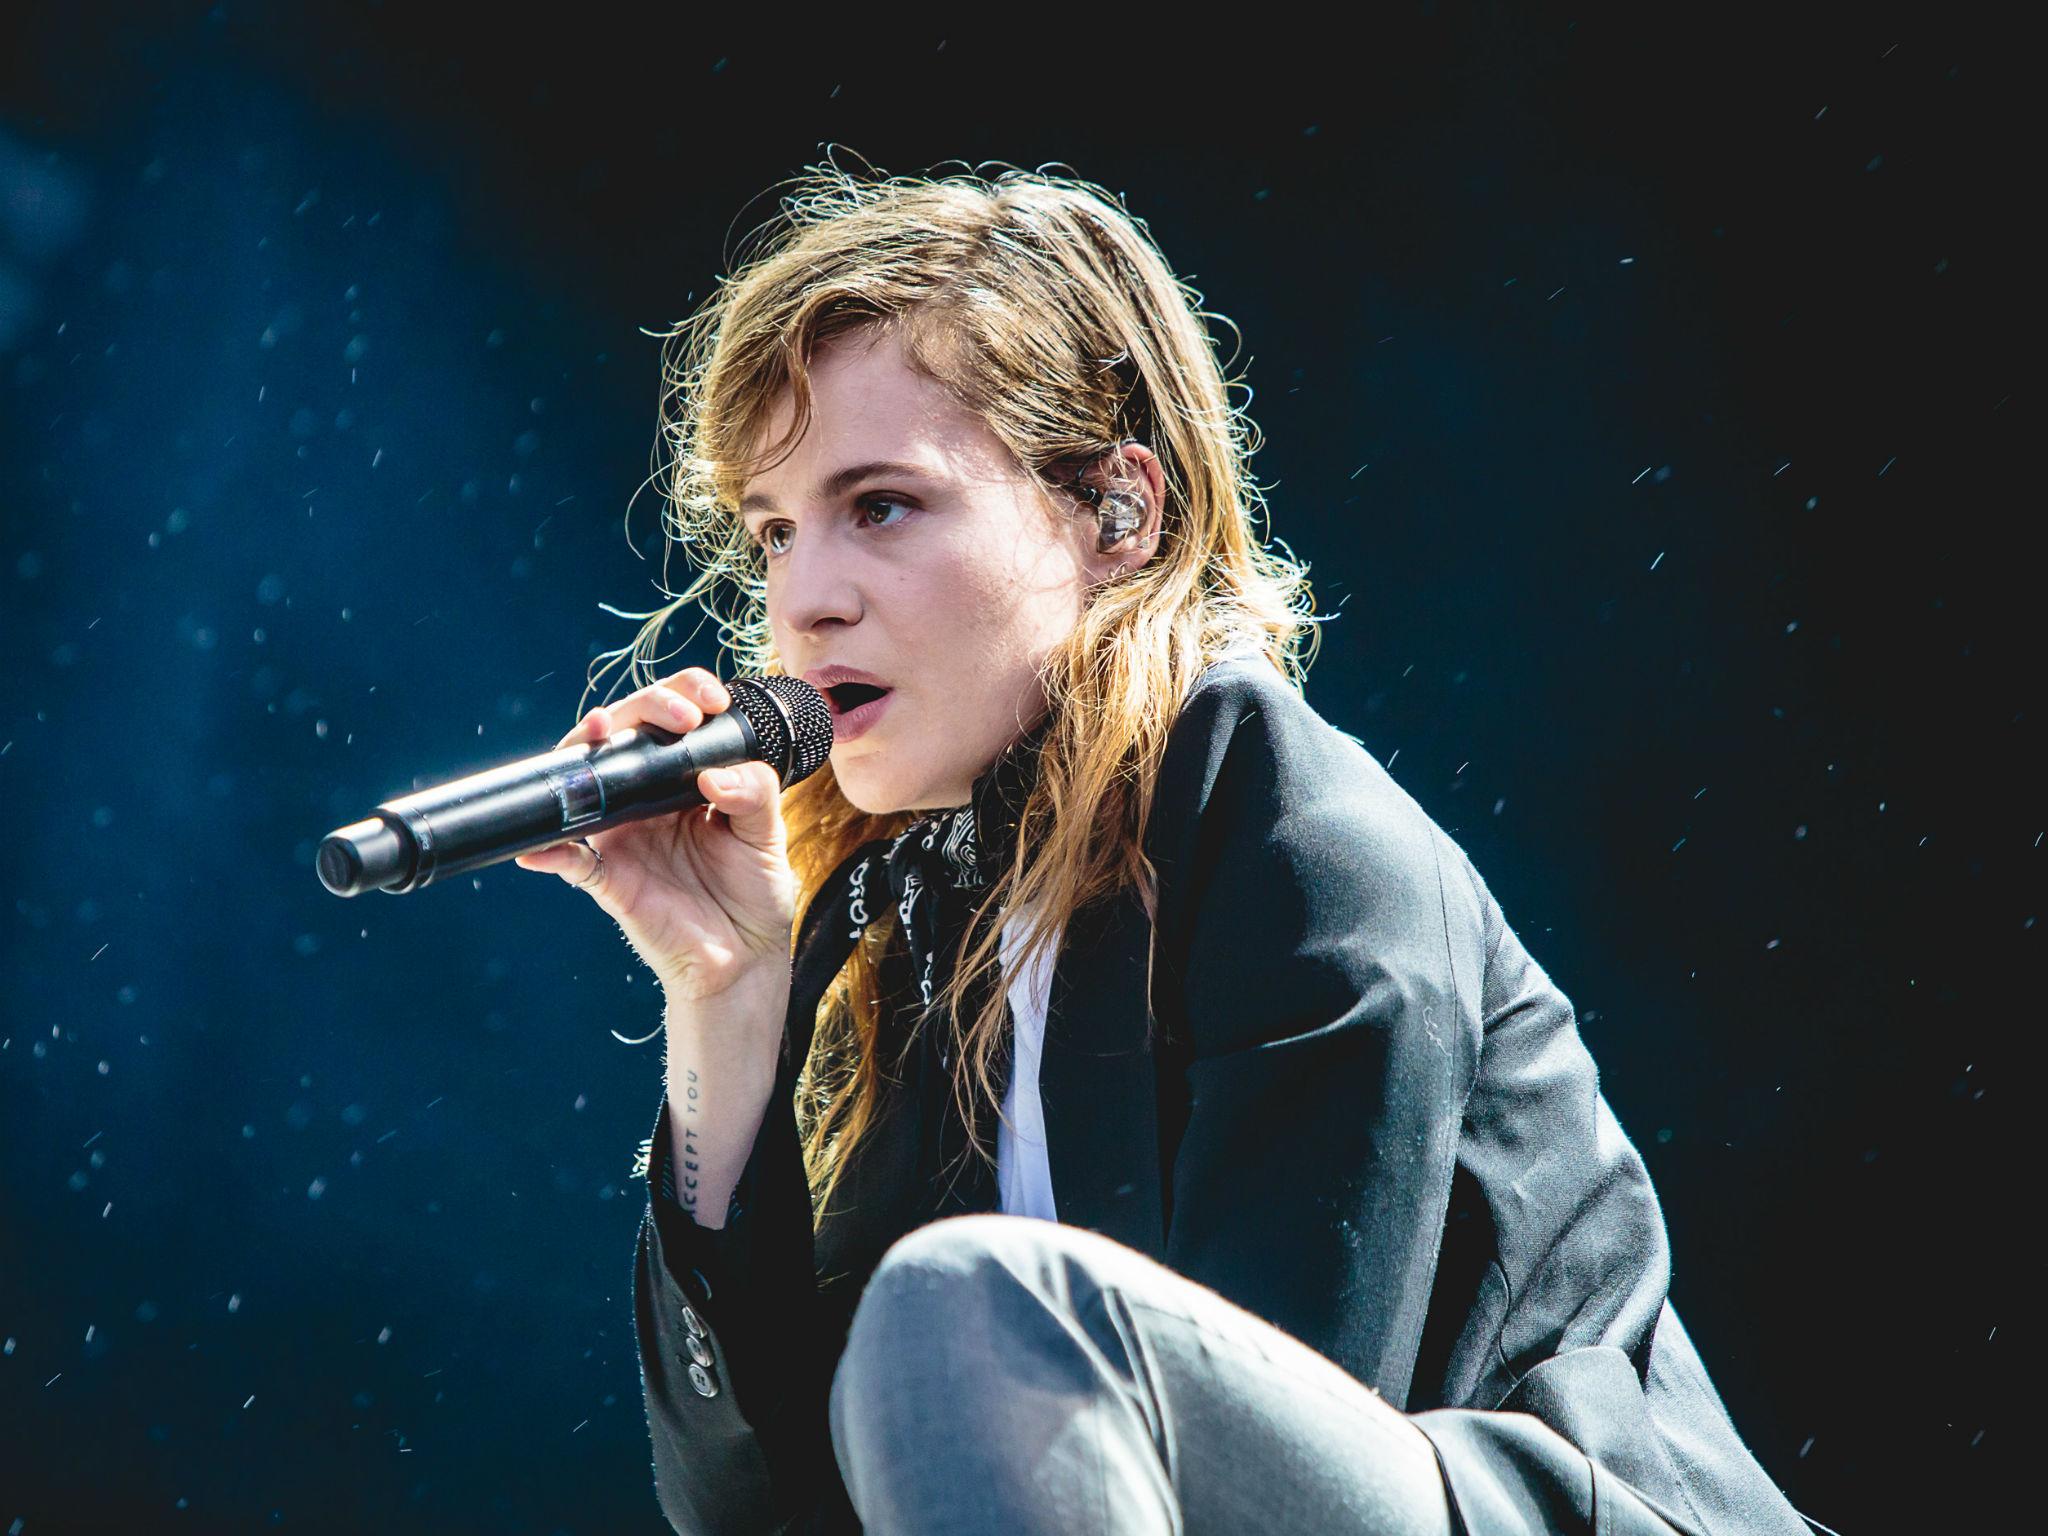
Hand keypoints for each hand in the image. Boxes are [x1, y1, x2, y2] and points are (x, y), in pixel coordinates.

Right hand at [514, 668, 796, 1003]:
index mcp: (686, 778)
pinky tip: (541, 844)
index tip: (711, 702)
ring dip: (582, 750)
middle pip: (624, 731)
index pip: (672, 717)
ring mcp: (623, 834)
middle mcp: (647, 797)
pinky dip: (550, 850)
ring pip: (585, 777)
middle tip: (682, 718)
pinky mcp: (608, 877)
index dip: (684, 694)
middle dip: (645, 706)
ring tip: (596, 732)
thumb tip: (712, 774)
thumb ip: (754, 793)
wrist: (745, 958)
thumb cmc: (752, 892)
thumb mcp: (768, 835)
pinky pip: (569, 860)